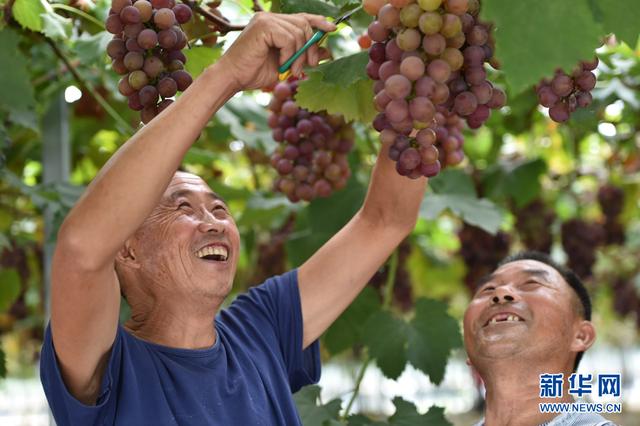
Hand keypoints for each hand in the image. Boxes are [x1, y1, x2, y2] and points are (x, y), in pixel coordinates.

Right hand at [217, 12, 335, 90]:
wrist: (233, 78)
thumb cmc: (254, 72)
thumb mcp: (285, 64)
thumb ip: (304, 56)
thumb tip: (327, 51)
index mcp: (274, 23)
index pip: (302, 17)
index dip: (319, 21)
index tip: (332, 29)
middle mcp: (270, 17)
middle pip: (304, 24)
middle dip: (311, 47)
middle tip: (309, 66)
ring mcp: (265, 20)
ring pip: (298, 32)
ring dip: (299, 55)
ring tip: (292, 70)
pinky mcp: (263, 26)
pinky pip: (288, 38)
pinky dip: (289, 54)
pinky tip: (281, 63)